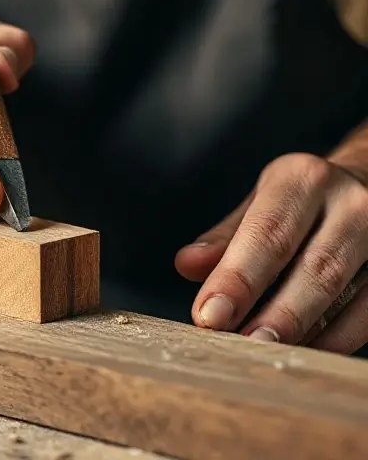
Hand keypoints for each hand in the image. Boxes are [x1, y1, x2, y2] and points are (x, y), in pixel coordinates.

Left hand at [175, 153, 367, 353]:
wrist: (365, 184)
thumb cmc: (299, 201)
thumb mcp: (260, 204)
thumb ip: (225, 237)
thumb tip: (186, 265)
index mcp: (304, 179)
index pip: (267, 233)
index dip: (237, 278)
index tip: (208, 316)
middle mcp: (352, 202)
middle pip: (316, 267)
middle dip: (278, 314)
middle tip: (242, 347)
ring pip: (349, 295)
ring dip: (307, 332)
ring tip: (269, 358)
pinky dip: (336, 338)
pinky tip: (304, 353)